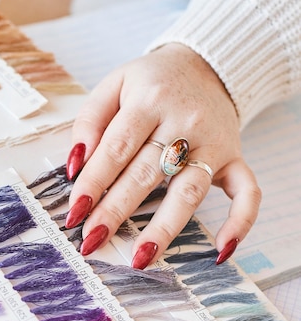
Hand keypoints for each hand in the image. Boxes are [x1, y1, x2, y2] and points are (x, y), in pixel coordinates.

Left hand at [64, 43, 261, 267]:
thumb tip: (75, 163)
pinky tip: (221, 251)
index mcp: (149, 101)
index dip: (94, 182)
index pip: (117, 147)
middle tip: (92, 240)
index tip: (75, 212)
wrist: (208, 63)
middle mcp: (185, 122)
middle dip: (116, 211)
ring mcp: (214, 142)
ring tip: (139, 257)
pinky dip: (240, 221)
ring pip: (189, 191)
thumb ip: (90, 120)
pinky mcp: (234, 156)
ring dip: (164, 228)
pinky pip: (246, 191)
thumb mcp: (114, 85)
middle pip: (146, 174)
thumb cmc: (151, 83)